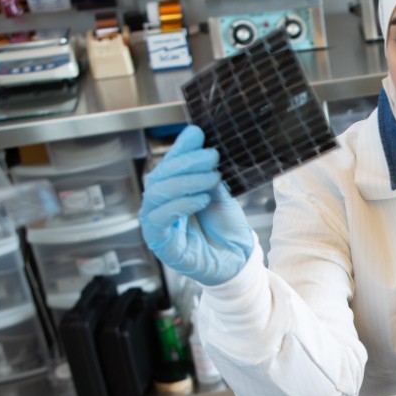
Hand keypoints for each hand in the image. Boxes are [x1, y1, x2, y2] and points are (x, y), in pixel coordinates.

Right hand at [139, 125, 252, 285]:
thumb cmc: (226, 229)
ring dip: (185, 182)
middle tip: (211, 156)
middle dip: (186, 163)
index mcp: (171, 192)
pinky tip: (199, 200)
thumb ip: (206, 170)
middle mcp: (160, 206)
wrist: (238, 260)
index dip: (180, 149)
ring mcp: (157, 225)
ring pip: (157, 195)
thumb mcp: (219, 193)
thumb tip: (196, 136)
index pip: (169, 165)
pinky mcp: (161, 244)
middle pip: (159, 177)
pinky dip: (178, 206)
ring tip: (211, 178)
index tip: (197, 135)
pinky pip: (159, 220)